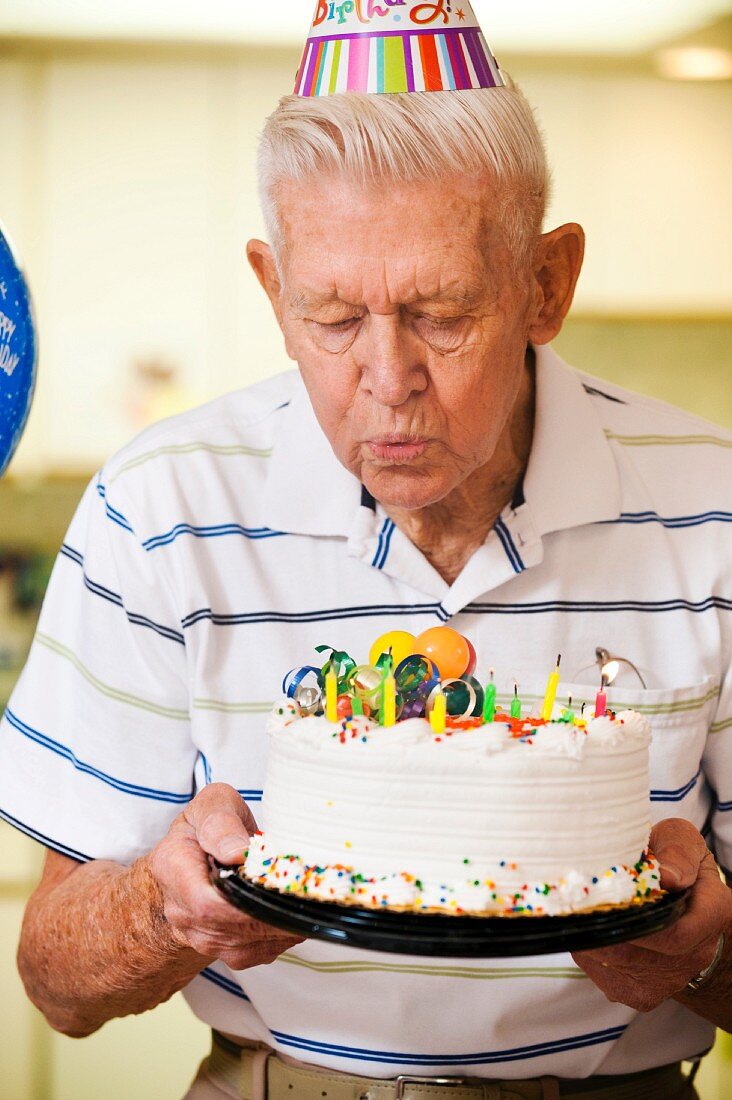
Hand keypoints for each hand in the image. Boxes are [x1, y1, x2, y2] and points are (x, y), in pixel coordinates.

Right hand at [148, 783, 303, 968]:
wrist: (202, 851)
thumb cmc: (212, 822)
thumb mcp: (214, 804)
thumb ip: (220, 823)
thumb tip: (236, 854)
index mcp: (172, 867)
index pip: (204, 903)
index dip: (243, 902)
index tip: (277, 884)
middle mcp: (181, 910)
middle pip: (228, 927)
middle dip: (272, 913)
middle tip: (306, 892)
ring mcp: (200, 935)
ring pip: (246, 945)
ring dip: (281, 926)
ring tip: (305, 901)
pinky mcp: (222, 949)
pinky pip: (257, 952)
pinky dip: (282, 935)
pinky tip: (295, 913)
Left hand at [572, 818, 730, 1012]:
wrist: (679, 906)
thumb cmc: (674, 862)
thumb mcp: (680, 840)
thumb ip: (678, 851)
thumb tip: (666, 877)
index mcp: (711, 915)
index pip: (674, 935)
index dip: (632, 920)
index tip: (602, 897)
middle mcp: (693, 956)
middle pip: (633, 953)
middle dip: (597, 924)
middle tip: (575, 898)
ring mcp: (667, 981)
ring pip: (611, 963)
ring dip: (588, 934)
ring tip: (582, 906)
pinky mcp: (640, 994)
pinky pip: (602, 972)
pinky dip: (587, 947)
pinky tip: (593, 925)